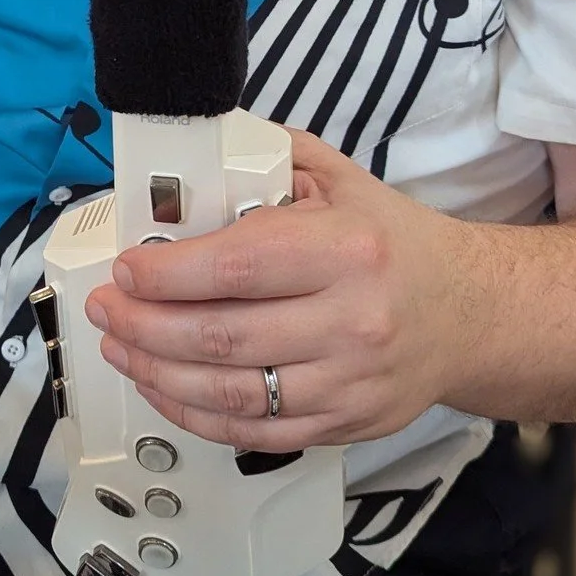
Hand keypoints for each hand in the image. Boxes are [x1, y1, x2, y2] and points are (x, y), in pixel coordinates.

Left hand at [85, 129, 470, 448]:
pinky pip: (252, 432)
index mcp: (346, 250)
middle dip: (144, 326)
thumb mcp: (342, 180)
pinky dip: (196, 415)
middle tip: (104, 309)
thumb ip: (273, 156)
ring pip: (229, 393)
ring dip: (157, 373)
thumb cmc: (395, 242)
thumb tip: (200, 143)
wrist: (470, 313)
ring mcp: (347, 382)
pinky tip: (164, 388)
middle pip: (221, 336)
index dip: (170, 273)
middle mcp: (350, 321)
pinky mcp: (343, 424)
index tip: (126, 268)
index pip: (238, 265)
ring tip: (119, 348)